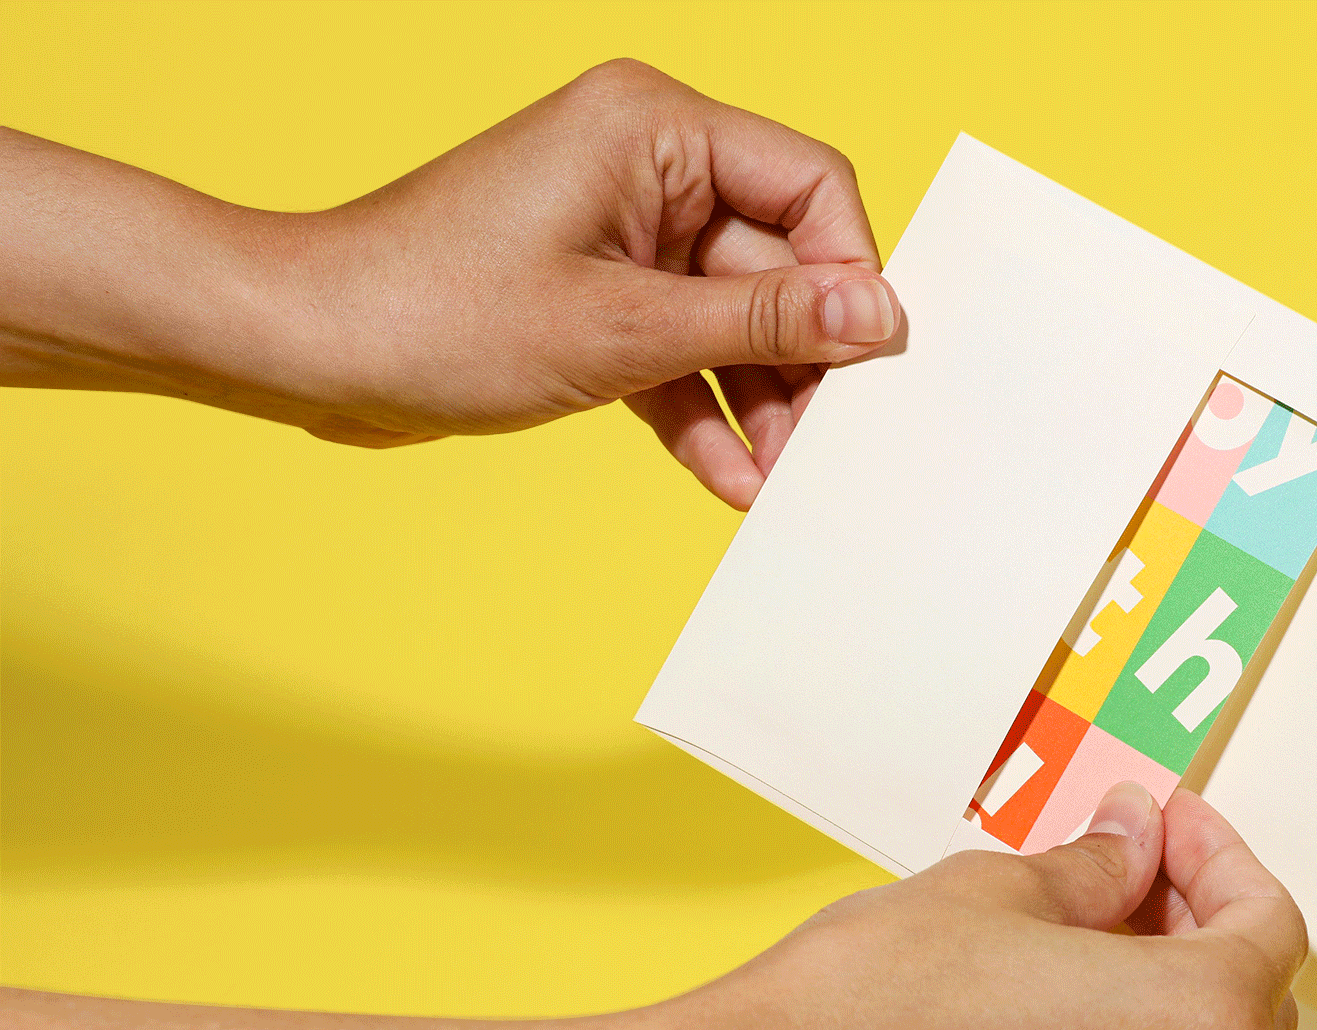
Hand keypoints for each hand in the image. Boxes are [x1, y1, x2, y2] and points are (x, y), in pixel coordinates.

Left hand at [0, 61, 899, 507]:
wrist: (305, 350)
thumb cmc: (433, 312)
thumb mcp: (624, 329)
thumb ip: (764, 324)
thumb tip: (879, 318)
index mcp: (655, 127)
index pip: (811, 185)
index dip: (850, 277)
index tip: (867, 366)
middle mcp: (647, 165)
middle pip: (778, 262)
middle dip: (799, 362)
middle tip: (822, 447)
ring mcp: (621, 232)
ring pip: (733, 317)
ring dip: (756, 401)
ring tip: (773, 482)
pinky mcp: (597, 293)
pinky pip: (680, 348)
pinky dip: (702, 407)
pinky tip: (727, 477)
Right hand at [639, 783, 1307, 1029]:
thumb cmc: (874, 1004)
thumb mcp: (1002, 889)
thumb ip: (1098, 868)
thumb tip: (1131, 844)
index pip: (1269, 926)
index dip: (1220, 854)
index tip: (1166, 821)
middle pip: (1239, 1013)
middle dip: (1191, 929)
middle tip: (1124, 868)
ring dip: (1145, 1009)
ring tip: (1065, 945)